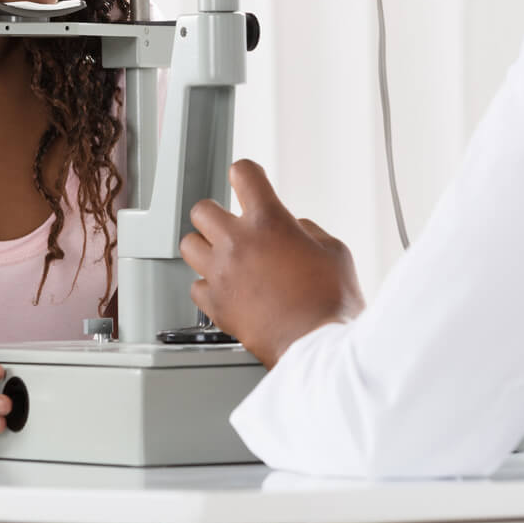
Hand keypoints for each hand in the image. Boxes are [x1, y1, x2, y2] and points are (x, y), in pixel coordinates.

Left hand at [179, 160, 364, 368]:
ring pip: (188, 245)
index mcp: (269, 222)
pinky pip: (196, 286)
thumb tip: (293, 229)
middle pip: (202, 209)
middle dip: (217, 214)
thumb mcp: (335, 251)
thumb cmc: (332, 304)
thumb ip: (306, 230)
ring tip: (223, 256)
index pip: (243, 173)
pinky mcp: (216, 305)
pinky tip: (226, 289)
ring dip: (205, 247)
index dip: (247, 174)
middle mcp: (238, 243)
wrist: (319, 349)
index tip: (248, 180)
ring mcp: (222, 274)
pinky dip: (209, 286)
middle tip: (232, 225)